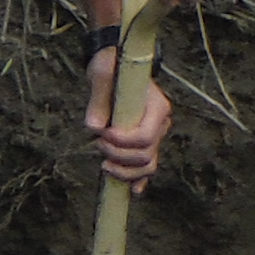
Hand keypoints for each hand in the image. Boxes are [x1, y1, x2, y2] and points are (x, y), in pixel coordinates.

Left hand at [85, 40, 176, 189]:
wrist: (115, 64)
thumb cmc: (110, 65)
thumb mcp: (101, 73)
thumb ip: (98, 99)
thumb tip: (93, 128)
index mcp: (157, 107)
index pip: (145, 136)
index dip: (122, 142)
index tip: (102, 134)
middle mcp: (160, 124)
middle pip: (146, 155)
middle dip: (119, 156)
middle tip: (97, 144)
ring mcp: (154, 135)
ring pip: (147, 165)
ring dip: (125, 171)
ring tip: (103, 164)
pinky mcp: (144, 143)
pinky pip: (146, 167)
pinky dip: (138, 179)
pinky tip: (130, 189)